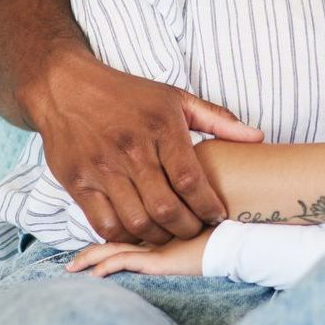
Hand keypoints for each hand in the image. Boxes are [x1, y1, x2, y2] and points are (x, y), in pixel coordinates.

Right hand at [26, 51, 262, 243]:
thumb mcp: (175, 97)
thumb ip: (218, 119)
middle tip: (197, 229)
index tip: (219, 214)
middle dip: (188, 228)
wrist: (66, 88)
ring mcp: (102, 169)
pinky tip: (138, 230)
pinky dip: (125, 236)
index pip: (191, 180)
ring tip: (170, 232)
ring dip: (159, 236)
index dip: (209, 206)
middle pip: (166, 208)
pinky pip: (104, 224)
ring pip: (136, 222)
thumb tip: (257, 137)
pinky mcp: (78, 183)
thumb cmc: (128, 94)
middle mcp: (131, 150)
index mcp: (160, 127)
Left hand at [66, 228, 211, 277]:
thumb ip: (170, 226)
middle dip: (91, 251)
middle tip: (71, 262)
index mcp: (156, 224)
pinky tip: (95, 274)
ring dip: (91, 259)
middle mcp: (151, 232)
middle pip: (113, 236)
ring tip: (73, 269)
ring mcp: (154, 245)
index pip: (122, 226)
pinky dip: (108, 267)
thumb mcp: (188, 232)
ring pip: (114, 249)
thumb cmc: (216, 233)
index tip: (85, 249)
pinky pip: (126, 261)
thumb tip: (151, 235)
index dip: (103, 234)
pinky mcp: (158, 258)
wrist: (234, 244)